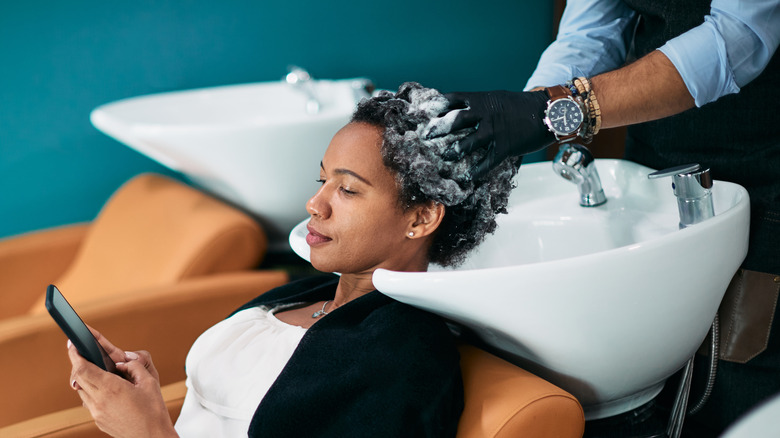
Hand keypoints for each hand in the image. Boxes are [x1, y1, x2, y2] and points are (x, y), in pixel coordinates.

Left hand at [68, 328, 176, 437]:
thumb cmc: (153, 412)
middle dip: (78, 364)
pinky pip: (88, 402)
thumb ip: (134, 366)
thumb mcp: (149, 382)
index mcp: (111, 388)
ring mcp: (97, 413)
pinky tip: (104, 389)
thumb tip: (123, 362)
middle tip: (82, 353)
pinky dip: (92, 392)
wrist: (152, 437)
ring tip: (96, 371)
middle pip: (79, 378)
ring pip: (82, 391)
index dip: (75, 355)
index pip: (83, 368)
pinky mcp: (99, 421)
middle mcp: (99, 401)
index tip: (73, 345)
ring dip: (85, 379)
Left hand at [429, 90, 554, 179]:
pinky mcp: (505, 147)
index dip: (435, 106)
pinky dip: (476, 171)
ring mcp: (495, 131)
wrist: (548, 111)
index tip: (421, 113)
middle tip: (424, 137)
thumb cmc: (520, 105)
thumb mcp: (496, 98)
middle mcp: (485, 114)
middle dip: (437, 129)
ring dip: (453, 152)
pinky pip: (487, 162)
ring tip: (443, 159)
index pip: (452, 100)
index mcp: (481, 100)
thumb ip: (477, 106)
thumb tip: (457, 112)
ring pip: (468, 143)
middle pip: (455, 120)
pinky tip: (467, 178)